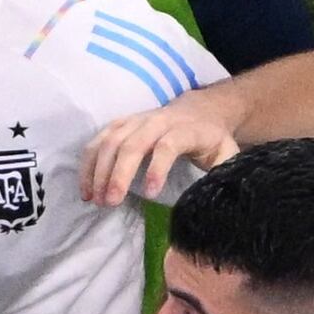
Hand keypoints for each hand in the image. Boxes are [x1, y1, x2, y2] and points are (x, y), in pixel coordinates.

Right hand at [79, 102, 240, 204]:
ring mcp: (136, 120)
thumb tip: (212, 195)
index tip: (149, 195)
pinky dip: (88, 163)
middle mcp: (158, 121)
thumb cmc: (212, 140)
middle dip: (118, 173)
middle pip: (132, 143)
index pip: (168, 144)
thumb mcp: (228, 153)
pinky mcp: (121, 124)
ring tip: (95, 199)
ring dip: (98, 170)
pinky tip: (86, 188)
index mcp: (186, 129)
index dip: (157, 167)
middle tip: (111, 202)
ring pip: (111, 140)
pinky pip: (98, 139)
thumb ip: (224, 171)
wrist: (200, 111)